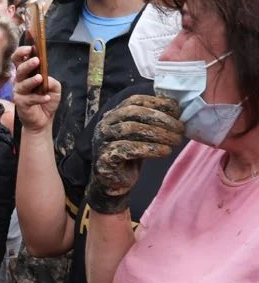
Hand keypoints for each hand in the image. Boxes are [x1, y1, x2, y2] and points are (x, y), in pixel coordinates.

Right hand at [12, 46, 59, 133]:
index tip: (30, 48)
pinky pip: (29, 99)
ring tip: (40, 78)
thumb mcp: (54, 87)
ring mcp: (19, 93)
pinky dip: (39, 98)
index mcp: (27, 74)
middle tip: (36, 60)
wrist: (43, 120)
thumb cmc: (46, 100)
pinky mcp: (21, 103)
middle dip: (27, 64)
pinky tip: (46, 98)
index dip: (22, 53)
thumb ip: (51, 80)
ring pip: (23, 84)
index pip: (19, 60)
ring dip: (32, 81)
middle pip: (20, 70)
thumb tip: (46, 77)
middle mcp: (20, 81)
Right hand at [88, 95, 183, 214]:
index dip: (157, 103)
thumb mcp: (142, 134)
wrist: (114, 182)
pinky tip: (165, 152)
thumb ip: (152, 120)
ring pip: (131, 129)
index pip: (134, 101)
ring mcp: (102, 141)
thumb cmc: (132, 154)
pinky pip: (128, 149)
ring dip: (159, 134)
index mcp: (114, 115)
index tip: (177, 111)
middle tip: (180, 128)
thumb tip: (178, 110)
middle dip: (161, 119)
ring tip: (176, 141)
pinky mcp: (105, 158)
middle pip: (133, 113)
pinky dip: (150, 149)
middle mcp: (105, 125)